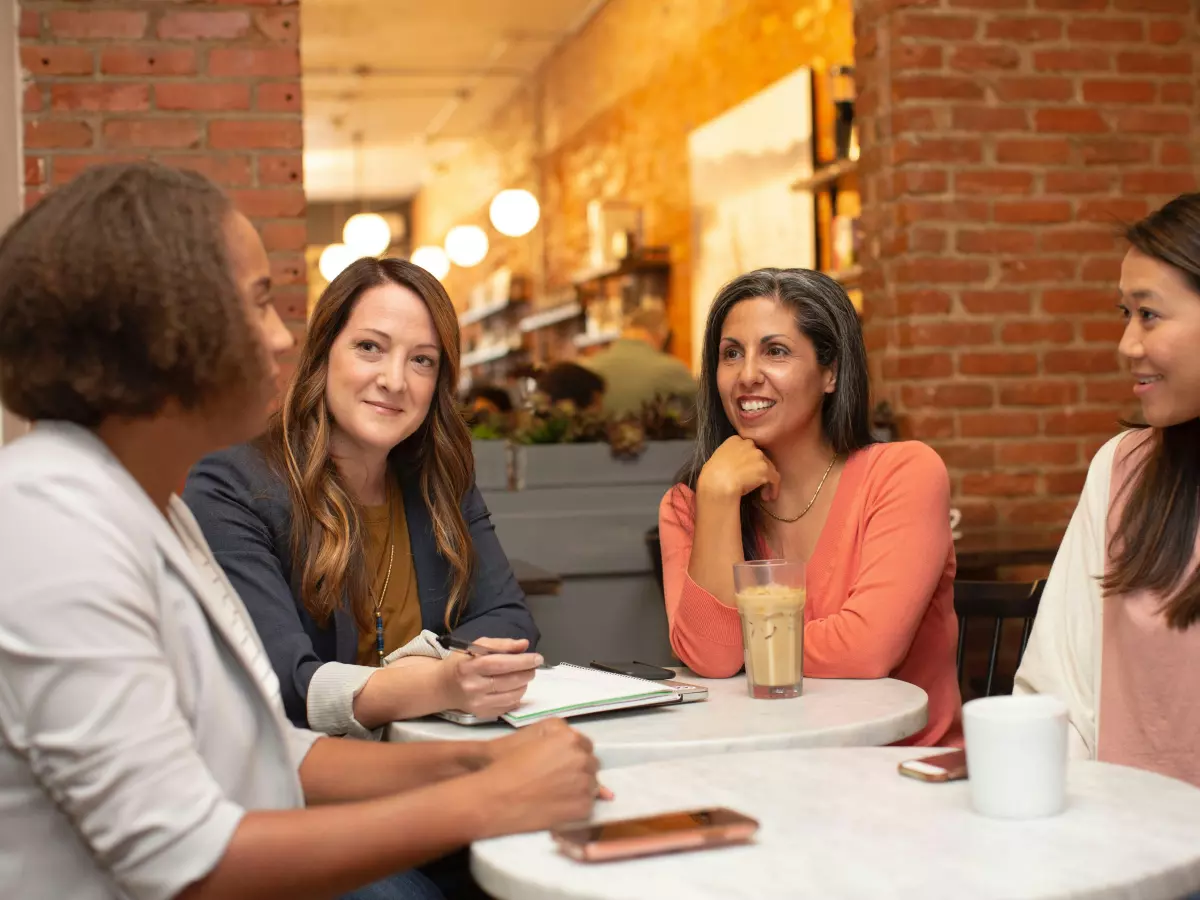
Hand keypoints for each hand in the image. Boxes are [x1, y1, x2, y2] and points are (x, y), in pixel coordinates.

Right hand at [440, 637, 539, 718]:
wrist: (442, 687)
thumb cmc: (462, 662)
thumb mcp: (476, 646)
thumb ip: (501, 644)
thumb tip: (524, 645)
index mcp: (469, 666)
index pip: (500, 664)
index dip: (522, 661)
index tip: (537, 658)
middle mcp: (473, 687)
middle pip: (509, 681)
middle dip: (527, 673)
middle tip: (533, 666)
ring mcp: (477, 703)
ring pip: (512, 696)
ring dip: (524, 685)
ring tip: (524, 676)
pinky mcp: (482, 714)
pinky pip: (508, 707)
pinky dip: (516, 696)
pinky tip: (514, 688)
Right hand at [473, 719, 602, 836]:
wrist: (496, 798)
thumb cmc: (508, 765)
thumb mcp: (532, 737)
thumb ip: (559, 737)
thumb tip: (579, 747)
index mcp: (570, 738)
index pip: (584, 745)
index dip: (571, 755)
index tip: (559, 764)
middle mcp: (582, 758)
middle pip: (591, 764)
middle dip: (578, 770)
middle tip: (555, 780)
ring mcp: (585, 784)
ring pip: (592, 785)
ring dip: (579, 788)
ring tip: (555, 794)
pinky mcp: (583, 807)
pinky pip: (588, 805)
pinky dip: (576, 806)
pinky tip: (557, 806)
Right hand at [697, 435, 779, 502]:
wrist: (717, 483)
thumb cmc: (711, 475)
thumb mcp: (717, 459)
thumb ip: (728, 457)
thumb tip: (733, 467)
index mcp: (735, 440)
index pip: (748, 449)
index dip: (749, 462)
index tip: (747, 472)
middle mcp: (748, 444)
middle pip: (760, 457)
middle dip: (759, 471)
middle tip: (756, 484)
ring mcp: (758, 455)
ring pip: (768, 468)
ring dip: (766, 481)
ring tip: (764, 495)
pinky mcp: (765, 468)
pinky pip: (774, 478)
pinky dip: (773, 488)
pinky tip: (769, 497)